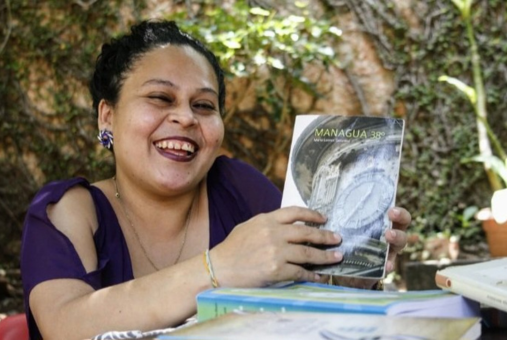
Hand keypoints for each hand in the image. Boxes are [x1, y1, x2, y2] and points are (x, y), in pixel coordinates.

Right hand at [211, 206, 342, 287]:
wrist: (218, 269)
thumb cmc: (231, 250)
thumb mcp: (249, 227)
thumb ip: (268, 224)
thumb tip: (289, 226)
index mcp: (266, 220)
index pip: (295, 213)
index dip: (312, 214)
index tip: (324, 218)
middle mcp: (273, 233)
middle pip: (306, 233)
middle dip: (325, 236)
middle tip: (337, 238)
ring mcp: (275, 252)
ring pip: (307, 253)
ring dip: (324, 256)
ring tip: (336, 257)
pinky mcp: (276, 270)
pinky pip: (299, 272)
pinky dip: (311, 274)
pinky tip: (318, 276)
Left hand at [328, 206, 410, 289]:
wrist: (345, 266)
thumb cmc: (349, 239)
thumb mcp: (347, 227)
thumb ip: (346, 218)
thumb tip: (329, 210)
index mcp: (383, 222)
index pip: (396, 213)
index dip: (398, 211)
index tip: (391, 210)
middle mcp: (390, 234)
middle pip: (403, 223)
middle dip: (400, 219)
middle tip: (390, 216)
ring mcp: (389, 250)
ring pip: (400, 243)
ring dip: (396, 238)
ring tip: (388, 236)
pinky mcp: (383, 265)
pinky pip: (389, 265)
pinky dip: (388, 264)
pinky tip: (386, 265)